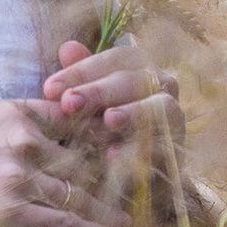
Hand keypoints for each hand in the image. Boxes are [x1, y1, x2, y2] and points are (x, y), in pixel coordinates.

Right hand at [0, 98, 129, 226]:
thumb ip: (22, 120)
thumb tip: (67, 118)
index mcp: (16, 113)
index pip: (78, 118)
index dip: (110, 133)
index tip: (132, 144)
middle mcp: (22, 141)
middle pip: (88, 157)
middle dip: (120, 173)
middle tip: (146, 186)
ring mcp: (18, 178)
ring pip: (82, 192)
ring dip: (113, 208)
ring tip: (132, 219)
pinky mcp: (13, 214)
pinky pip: (66, 224)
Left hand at [41, 40, 188, 202]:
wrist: (132, 179)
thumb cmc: (105, 131)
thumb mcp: (88, 107)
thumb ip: (80, 79)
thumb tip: (67, 47)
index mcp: (141, 69)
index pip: (114, 59)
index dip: (82, 71)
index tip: (49, 89)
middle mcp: (163, 88)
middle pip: (134, 80)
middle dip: (99, 91)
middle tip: (69, 102)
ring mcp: (175, 119)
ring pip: (160, 108)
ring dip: (132, 113)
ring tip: (108, 120)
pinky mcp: (177, 152)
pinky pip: (163, 148)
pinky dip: (139, 151)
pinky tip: (114, 156)